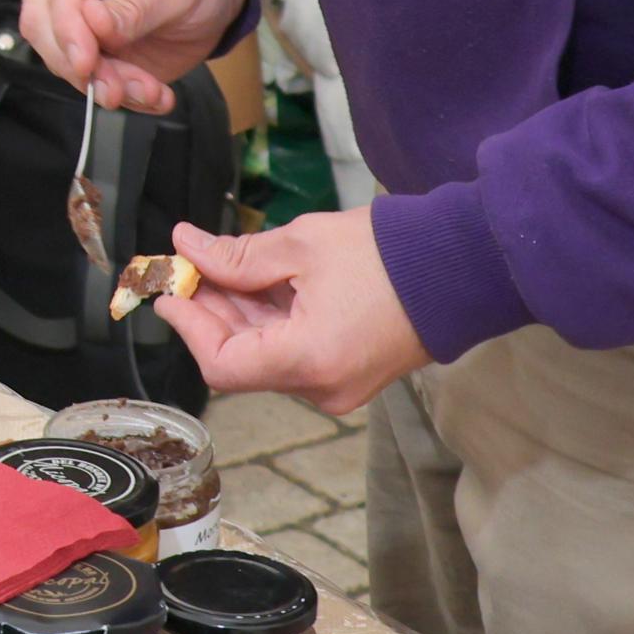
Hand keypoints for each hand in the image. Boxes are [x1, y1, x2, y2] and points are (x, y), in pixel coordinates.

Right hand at [19, 0, 243, 115]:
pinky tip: (151, 93)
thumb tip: (91, 22)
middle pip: (43, 26)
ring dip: (103, 84)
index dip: (68, 29)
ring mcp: (63, 10)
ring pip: (58, 57)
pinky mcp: (77, 43)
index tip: (87, 64)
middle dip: (83, 67)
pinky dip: (116, 91)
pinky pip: (80, 75)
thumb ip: (134, 9)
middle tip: (122, 90)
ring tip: (151, 91)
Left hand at [151, 211, 431, 414]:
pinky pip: (293, 354)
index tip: (170, 290)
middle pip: (241, 361)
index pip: (221, 365)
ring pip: (265, 357)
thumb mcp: (300, 245)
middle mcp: (322, 388)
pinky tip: (258, 283)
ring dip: (238, 315)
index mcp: (309, 361)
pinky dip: (269, 322)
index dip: (188, 327)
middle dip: (209, 313)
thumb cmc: (389, 254)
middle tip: (190, 267)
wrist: (463, 266)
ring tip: (221, 267)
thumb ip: (237, 255)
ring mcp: (339, 386)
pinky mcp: (350, 374)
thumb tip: (187, 247)